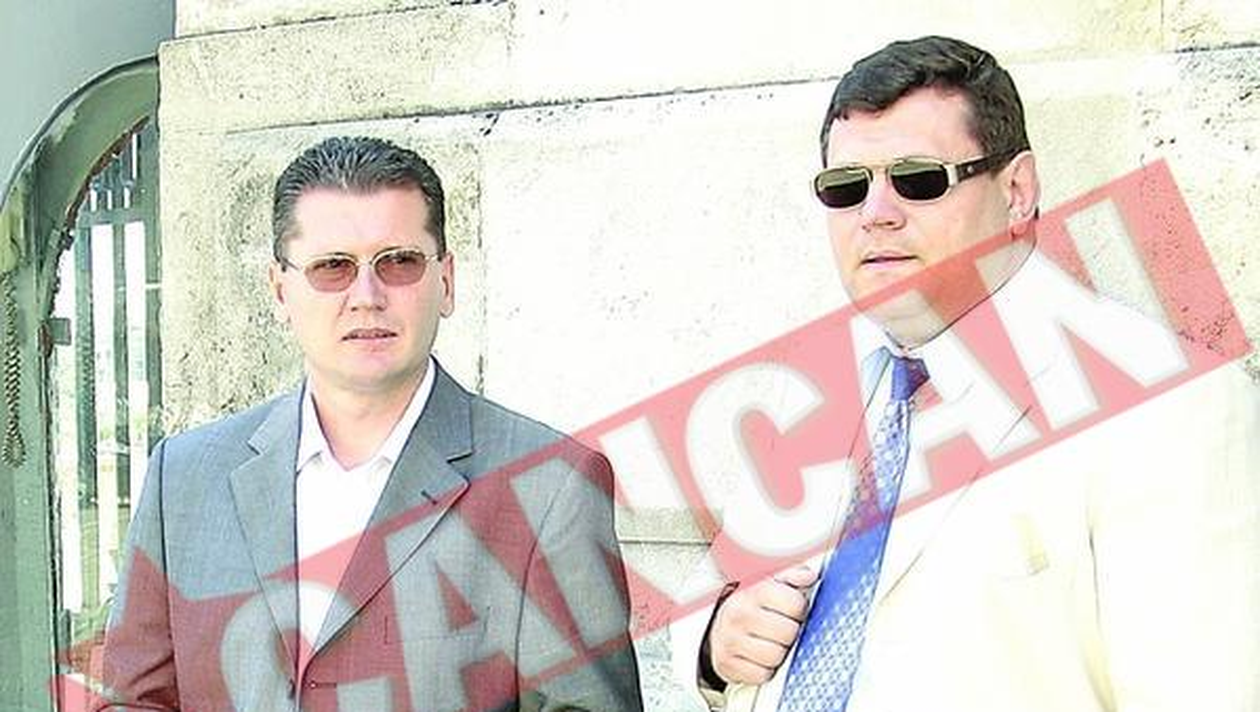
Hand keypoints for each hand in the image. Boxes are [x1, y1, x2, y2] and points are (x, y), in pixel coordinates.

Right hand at [706, 565, 818, 684]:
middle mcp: (739, 614)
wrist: (718, 625)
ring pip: (776, 656)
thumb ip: (792, 576)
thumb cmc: (750, 605)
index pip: (794, 604)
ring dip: (778, 652)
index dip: (799, 608)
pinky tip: (759, 657)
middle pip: (788, 633)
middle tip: (781, 627)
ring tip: (770, 642)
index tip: (791, 609)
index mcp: (752, 591)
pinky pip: (761, 675)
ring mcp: (730, 640)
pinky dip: (764, 670)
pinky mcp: (725, 664)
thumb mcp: (769, 583)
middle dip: (790, 632)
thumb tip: (809, 576)